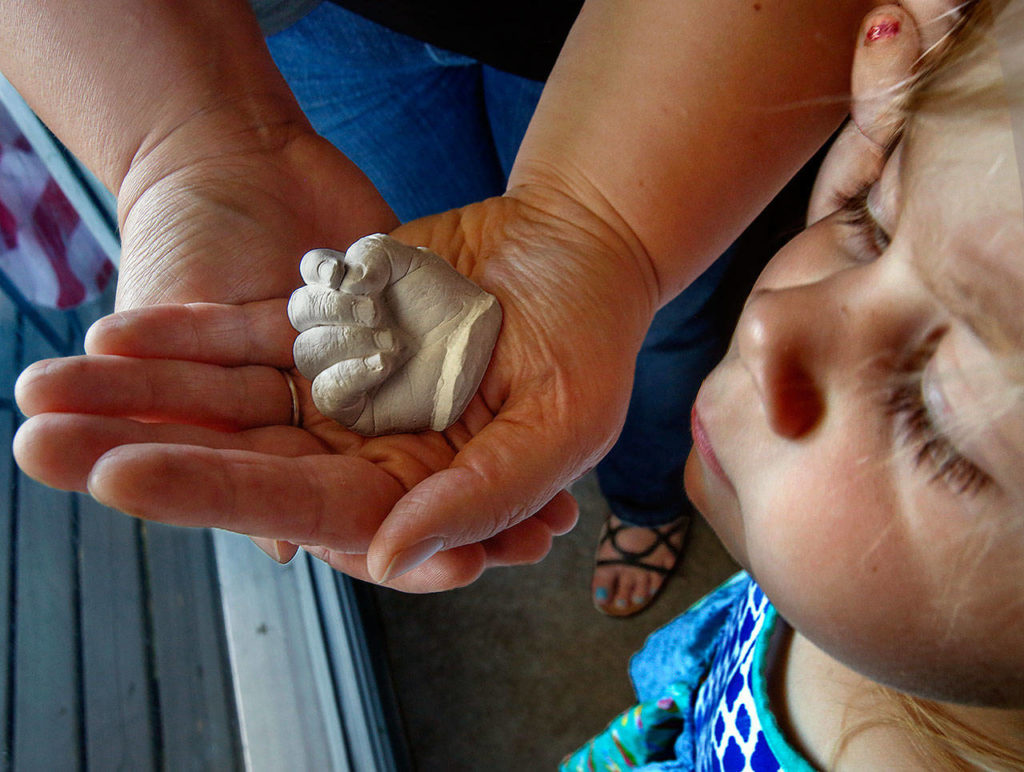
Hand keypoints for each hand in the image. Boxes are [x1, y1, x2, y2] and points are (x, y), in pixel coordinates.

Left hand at [14, 189, 655, 589]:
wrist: (577, 247)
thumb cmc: (589, 341)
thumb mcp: (563, 424)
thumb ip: (483, 494)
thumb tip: (390, 553)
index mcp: (418, 489)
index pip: (305, 506)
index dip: (216, 494)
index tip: (123, 478)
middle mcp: (366, 447)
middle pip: (242, 458)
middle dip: (143, 452)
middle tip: (43, 444)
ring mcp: (341, 387)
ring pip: (228, 398)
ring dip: (142, 393)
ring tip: (46, 386)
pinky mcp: (327, 328)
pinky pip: (247, 334)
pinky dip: (186, 334)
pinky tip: (115, 333)